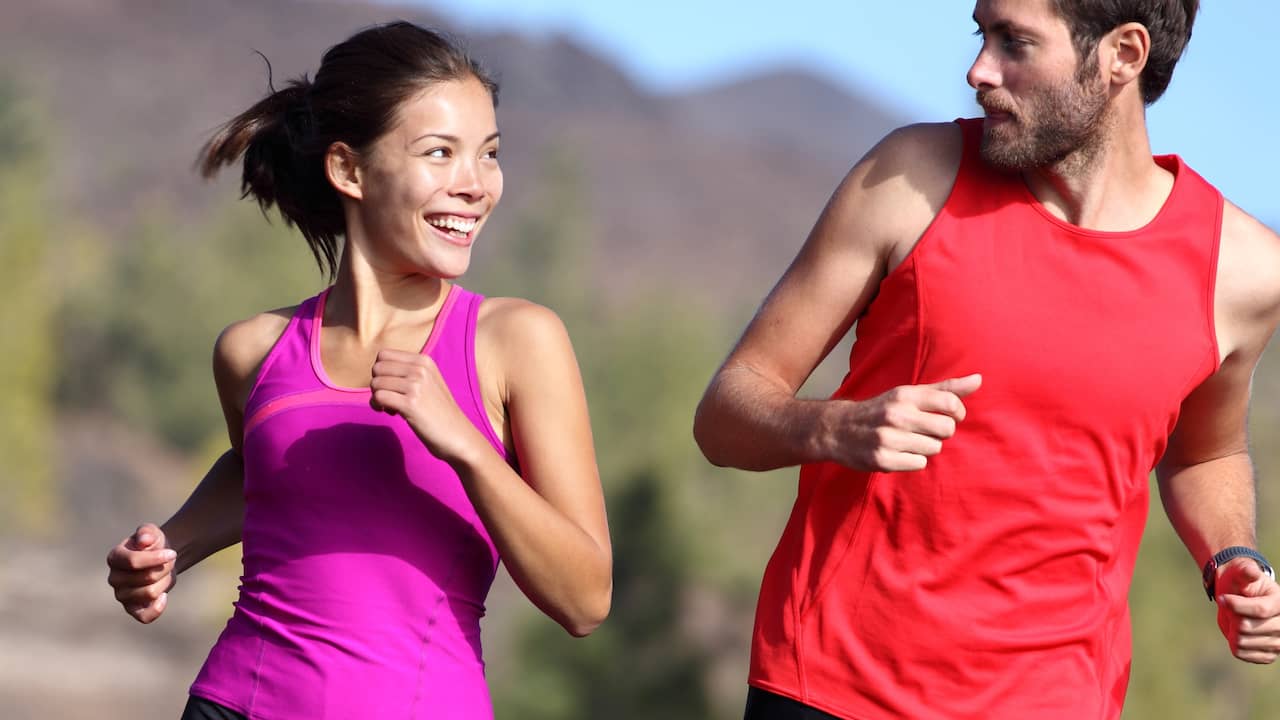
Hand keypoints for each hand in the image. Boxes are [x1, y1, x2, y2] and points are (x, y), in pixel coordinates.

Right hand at [106, 523, 175, 622]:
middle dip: (164, 568)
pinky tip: (164, 596)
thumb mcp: (152, 532)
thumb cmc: (154, 544)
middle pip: (147, 578)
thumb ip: (147, 532)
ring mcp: (121, 595)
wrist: (161, 557)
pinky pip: (144, 616)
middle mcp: (114, 579)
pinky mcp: (132, 608)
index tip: (172, 553)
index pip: (133, 562)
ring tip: (165, 574)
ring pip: (150, 593)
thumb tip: (143, 540)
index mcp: (115, 558)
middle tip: (168, 562)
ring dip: (165, 582)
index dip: (156, 558)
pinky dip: (157, 608)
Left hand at [369, 348, 485, 463]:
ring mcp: (416, 385)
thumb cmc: (439, 412)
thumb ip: (408, 371)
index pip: (383, 355)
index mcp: (424, 360)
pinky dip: (378, 406)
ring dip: (377, 398)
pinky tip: (392, 413)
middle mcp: (420, 369)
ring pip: (375, 383)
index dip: (381, 372)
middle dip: (377, 384)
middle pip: (377, 368)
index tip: (391, 386)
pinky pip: (379, 397)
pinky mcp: (411, 404)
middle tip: (390, 398)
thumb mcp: (428, 382)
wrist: (458, 435)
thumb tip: (377, 369)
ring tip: (392, 407)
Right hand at [826, 374, 981, 471]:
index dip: (958, 412)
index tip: (951, 416)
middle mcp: (896, 415)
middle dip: (941, 433)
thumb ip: (945, 389)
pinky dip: (912, 461)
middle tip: (926, 431)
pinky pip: (919, 464)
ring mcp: (889, 438)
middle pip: (947, 430)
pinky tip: (898, 453)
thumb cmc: (881, 410)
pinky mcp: (883, 460)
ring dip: (925, 447)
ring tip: (906, 441)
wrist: (838, 429)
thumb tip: (979, 379)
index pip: (950, 403)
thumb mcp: (908, 394)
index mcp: (904, 395)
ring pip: (934, 448)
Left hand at [1216, 557, 1279, 663]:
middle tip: (1232, 610)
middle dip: (1232, 617)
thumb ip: (1245, 571)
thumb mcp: (1240, 570)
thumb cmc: (1239, 581)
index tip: (1222, 598)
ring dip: (1231, 630)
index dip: (1236, 605)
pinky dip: (1233, 644)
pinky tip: (1236, 634)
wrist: (1238, 596)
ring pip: (1242, 642)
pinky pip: (1242, 654)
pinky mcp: (1268, 654)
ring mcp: (1279, 642)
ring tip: (1235, 620)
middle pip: (1248, 627)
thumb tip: (1251, 571)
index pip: (1260, 610)